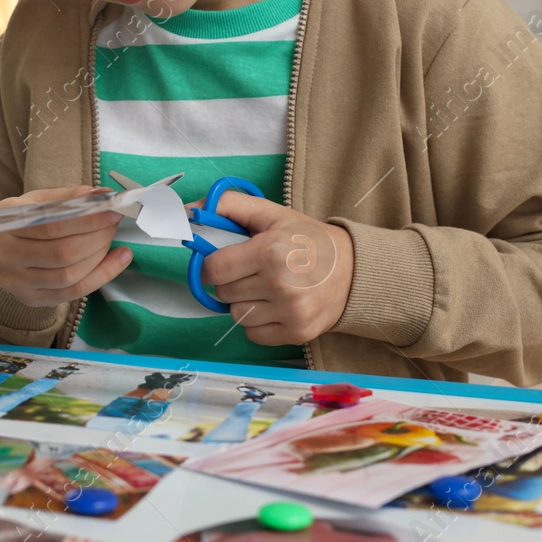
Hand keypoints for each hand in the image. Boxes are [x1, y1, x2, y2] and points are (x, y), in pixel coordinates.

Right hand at [0, 186, 131, 308]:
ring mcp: (16, 281)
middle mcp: (5, 255)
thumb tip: (104, 195)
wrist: (2, 251)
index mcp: (5, 222)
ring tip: (113, 240)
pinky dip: (101, 276)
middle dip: (97, 237)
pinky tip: (117, 261)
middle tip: (114, 224)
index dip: (87, 220)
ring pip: (68, 275)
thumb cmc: (25, 221)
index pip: (52, 225)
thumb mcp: (40, 201)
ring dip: (99, 257)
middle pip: (61, 252)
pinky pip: (73, 293)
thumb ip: (71, 197)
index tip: (113, 211)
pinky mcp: (30, 299)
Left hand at [194, 193, 353, 345]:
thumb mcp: (272, 214)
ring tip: (265, 288)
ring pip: (236, 315)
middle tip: (251, 271)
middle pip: (223, 293)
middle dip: (230, 281)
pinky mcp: (297, 333)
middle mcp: (279, 285)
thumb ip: (230, 207)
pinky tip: (274, 306)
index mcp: (270, 252)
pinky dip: (257, 323)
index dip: (211, 265)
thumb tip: (188, 211)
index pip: (213, 269)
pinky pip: (253, 334)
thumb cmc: (308, 239)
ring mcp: (289, 312)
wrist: (353, 270)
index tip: (222, 261)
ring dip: (243, 303)